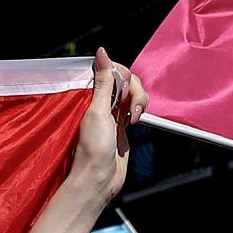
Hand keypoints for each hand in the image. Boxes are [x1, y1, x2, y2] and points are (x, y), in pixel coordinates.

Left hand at [64, 48, 145, 208]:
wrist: (99, 180)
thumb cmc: (94, 149)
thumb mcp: (98, 111)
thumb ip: (103, 82)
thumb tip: (101, 52)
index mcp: (93, 96)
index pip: (113, 71)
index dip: (123, 75)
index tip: (123, 88)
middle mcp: (103, 103)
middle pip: (127, 81)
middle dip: (135, 90)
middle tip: (129, 110)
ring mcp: (114, 115)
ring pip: (133, 94)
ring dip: (139, 102)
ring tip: (132, 119)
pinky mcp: (123, 127)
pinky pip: (135, 109)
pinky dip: (139, 111)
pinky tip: (134, 122)